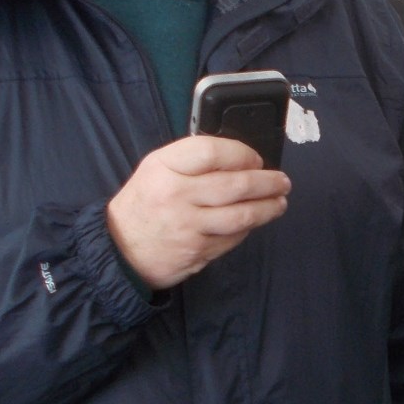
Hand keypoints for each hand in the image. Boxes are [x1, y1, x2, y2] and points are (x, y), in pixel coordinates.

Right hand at [105, 135, 289, 290]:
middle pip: (234, 185)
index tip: (256, 159)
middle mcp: (177, 196)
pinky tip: (255, 221)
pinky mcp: (198, 252)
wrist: (121, 250)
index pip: (212, 152)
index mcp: (164, 168)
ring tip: (280, 201)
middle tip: (282, 181)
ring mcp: (189, 227)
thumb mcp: (156, 169)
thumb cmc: (144, 204)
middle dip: (266, 183)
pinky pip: (233, 238)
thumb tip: (238, 158)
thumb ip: (191, 160)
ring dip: (267, 208)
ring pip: (241, 215)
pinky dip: (248, 229)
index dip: (242, 153)